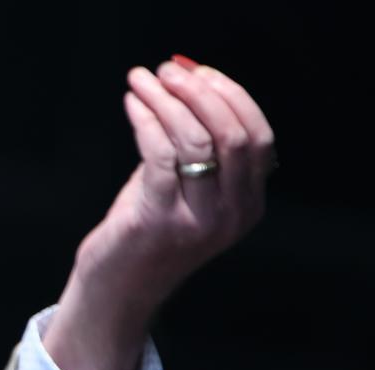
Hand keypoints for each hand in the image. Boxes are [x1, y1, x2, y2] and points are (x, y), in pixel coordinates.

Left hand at [47, 57, 275, 369]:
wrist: (116, 295)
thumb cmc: (145, 238)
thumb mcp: (186, 194)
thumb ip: (197, 152)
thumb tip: (187, 87)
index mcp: (248, 206)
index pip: (259, 137)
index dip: (232, 97)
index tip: (201, 72)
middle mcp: (230, 214)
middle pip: (233, 134)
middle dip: (202, 92)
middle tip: (169, 70)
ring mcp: (196, 220)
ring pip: (196, 140)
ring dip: (168, 100)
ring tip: (144, 80)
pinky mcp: (157, 220)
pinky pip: (159, 154)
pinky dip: (145, 119)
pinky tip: (133, 103)